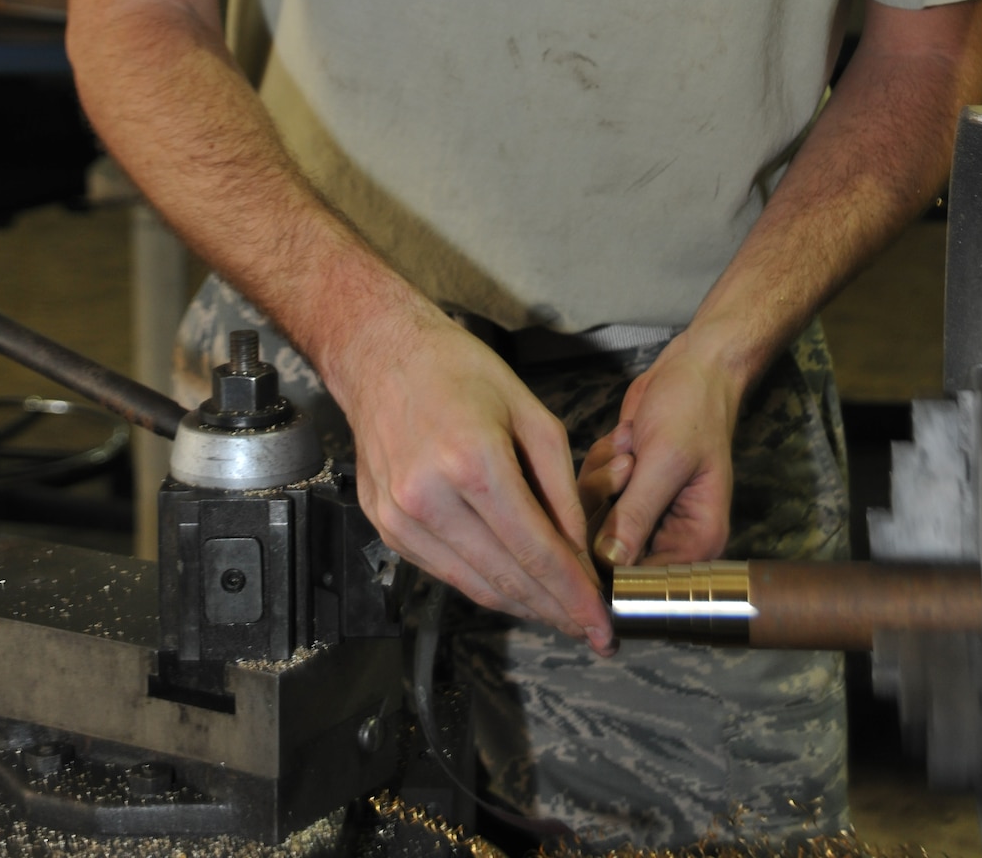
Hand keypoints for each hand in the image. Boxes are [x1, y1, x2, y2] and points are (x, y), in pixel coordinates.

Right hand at [336, 299, 613, 652]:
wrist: (381, 353)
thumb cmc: (457, 370)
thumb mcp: (531, 413)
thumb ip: (561, 485)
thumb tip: (580, 548)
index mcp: (472, 460)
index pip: (535, 549)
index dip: (574, 593)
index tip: (601, 622)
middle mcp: (429, 496)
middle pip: (505, 577)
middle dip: (554, 610)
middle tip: (589, 628)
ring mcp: (400, 516)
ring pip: (472, 585)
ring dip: (520, 606)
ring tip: (558, 614)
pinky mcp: (385, 526)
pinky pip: (443, 570)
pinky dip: (481, 584)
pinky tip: (512, 586)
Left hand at [578, 331, 742, 568]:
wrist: (691, 368)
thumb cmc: (691, 412)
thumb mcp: (665, 461)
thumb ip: (637, 514)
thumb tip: (609, 565)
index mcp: (695, 542)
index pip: (647, 582)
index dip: (613, 567)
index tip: (592, 537)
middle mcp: (669, 536)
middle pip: (611, 553)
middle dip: (607, 504)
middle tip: (627, 464)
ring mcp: (643, 512)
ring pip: (594, 519)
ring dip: (602, 478)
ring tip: (629, 446)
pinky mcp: (624, 490)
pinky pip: (591, 493)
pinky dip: (599, 464)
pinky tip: (623, 439)